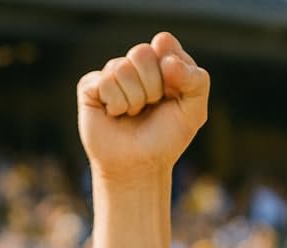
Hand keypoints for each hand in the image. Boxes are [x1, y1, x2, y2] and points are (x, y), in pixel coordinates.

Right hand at [77, 32, 209, 181]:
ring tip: (132, 113)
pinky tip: (115, 114)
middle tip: (150, 106)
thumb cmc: (165, 138)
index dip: (170, 69)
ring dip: (134, 100)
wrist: (138, 166)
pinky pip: (105, 82)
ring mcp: (112, 74)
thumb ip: (196, 80)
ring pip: (122, 68)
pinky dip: (116, 104)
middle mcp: (135, 64)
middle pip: (141, 52)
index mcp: (160, 62)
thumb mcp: (194, 111)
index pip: (164, 43)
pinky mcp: (90, 86)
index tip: (172, 93)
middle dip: (152, 87)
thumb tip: (167, 61)